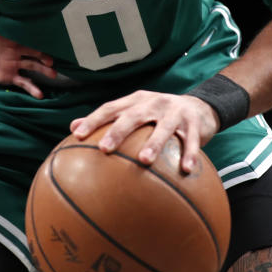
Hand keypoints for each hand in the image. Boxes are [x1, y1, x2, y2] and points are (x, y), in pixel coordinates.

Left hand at [0, 9, 55, 97]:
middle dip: (44, 56)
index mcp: (11, 37)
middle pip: (34, 52)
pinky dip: (32, 88)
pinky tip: (40, 95)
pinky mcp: (10, 75)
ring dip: (44, 70)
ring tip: (53, 74)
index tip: (48, 39)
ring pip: (32, 66)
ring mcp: (15, 63)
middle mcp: (16, 49)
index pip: (26, 35)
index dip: (37, 37)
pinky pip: (23, 82)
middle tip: (51, 61)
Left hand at [69, 90, 218, 172]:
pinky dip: (190, 154)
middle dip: (118, 131)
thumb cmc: (157, 115)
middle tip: (104, 149)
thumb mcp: (134, 111)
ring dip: (154, 144)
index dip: (94, 120)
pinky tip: (185, 170)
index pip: (111, 108)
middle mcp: (154, 103)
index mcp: (136, 100)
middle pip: (133, 116)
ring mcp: (175, 112)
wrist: (199, 107)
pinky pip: (192, 140)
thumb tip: (72, 128)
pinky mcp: (195, 123)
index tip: (77, 135)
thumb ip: (107, 119)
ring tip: (144, 161)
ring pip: (164, 128)